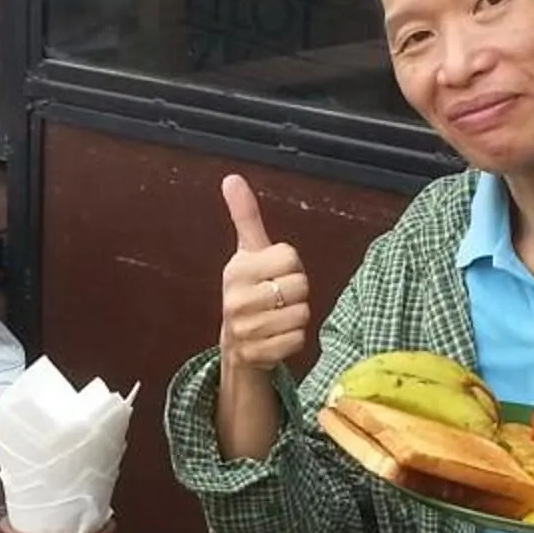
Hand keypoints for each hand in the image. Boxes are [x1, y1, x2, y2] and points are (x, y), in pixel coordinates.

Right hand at [217, 176, 312, 373]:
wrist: (235, 343)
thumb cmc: (249, 290)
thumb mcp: (248, 252)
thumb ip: (245, 216)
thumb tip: (232, 178)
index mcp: (237, 269)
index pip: (290, 257)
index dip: (290, 266)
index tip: (273, 274)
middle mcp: (237, 299)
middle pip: (300, 286)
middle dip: (296, 292)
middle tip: (277, 298)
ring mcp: (245, 329)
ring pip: (302, 314)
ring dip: (296, 317)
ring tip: (277, 318)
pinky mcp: (257, 354)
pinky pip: (297, 340)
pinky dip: (294, 340)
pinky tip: (277, 337)